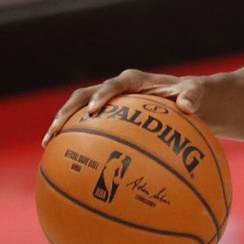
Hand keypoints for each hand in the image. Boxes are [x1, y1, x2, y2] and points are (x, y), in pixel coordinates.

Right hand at [41, 68, 204, 146]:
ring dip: (62, 124)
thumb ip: (191, 96)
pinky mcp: (107, 116)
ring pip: (78, 109)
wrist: (185, 98)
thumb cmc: (190, 95)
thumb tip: (187, 107)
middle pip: (84, 95)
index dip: (103, 95)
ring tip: (47, 144)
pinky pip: (87, 127)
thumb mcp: (195, 93)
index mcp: (135, 81)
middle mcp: (116, 89)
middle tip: (56, 129)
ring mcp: (108, 102)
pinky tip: (65, 163)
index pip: (114, 84)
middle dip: (68, 110)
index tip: (95, 110)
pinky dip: (75, 140)